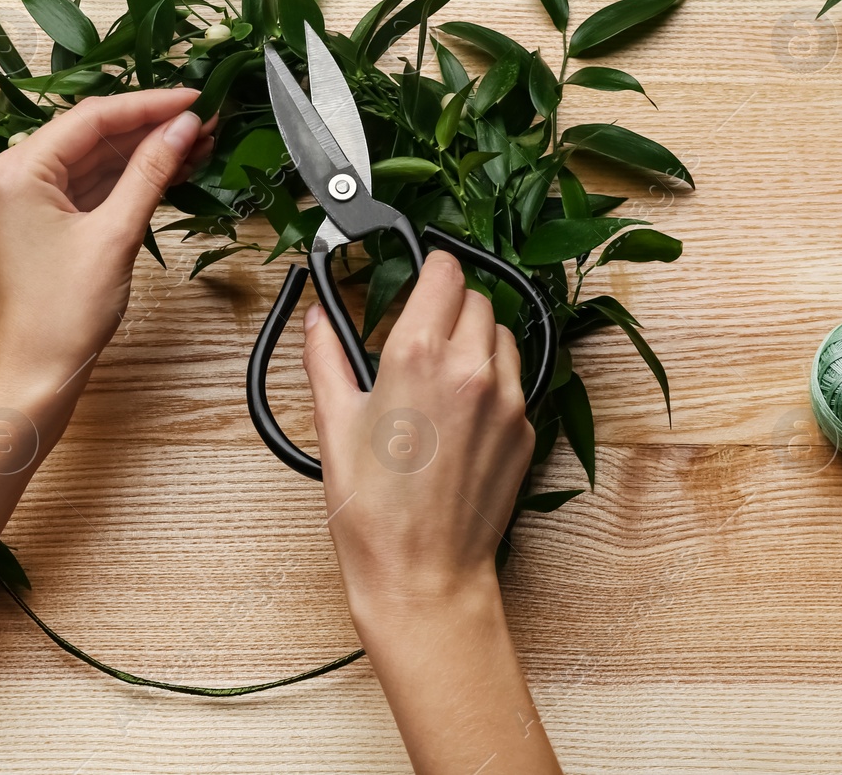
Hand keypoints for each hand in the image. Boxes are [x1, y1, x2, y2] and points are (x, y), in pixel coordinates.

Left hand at [0, 88, 212, 398]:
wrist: (35, 376)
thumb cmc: (62, 316)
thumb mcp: (116, 235)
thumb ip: (151, 172)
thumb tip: (184, 126)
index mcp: (16, 170)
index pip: (92, 117)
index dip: (149, 105)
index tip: (196, 99)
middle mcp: (11, 176)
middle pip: (92, 135)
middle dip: (151, 128)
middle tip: (206, 121)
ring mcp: (22, 200)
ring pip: (93, 161)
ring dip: (144, 154)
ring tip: (199, 144)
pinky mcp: (38, 223)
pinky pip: (87, 187)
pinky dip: (126, 181)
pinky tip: (170, 171)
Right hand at [303, 250, 532, 616]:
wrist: (423, 574)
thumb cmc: (372, 510)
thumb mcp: (333, 423)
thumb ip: (325, 357)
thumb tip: (317, 320)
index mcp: (419, 355)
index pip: (444, 273)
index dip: (430, 266)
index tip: (419, 274)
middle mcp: (471, 368)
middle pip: (477, 299)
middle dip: (449, 305)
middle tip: (419, 332)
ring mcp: (507, 401)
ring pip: (503, 337)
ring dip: (476, 339)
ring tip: (441, 373)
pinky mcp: (525, 432)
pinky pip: (516, 382)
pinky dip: (492, 382)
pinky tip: (459, 413)